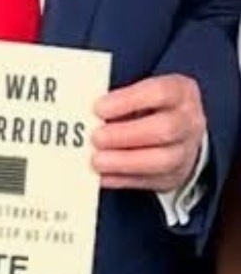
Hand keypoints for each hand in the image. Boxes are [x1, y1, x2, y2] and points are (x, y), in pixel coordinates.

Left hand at [92, 73, 204, 191]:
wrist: (178, 129)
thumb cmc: (149, 105)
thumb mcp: (140, 91)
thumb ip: (117, 98)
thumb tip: (85, 110)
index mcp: (180, 92)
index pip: (160, 92)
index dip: (128, 100)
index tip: (98, 107)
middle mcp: (189, 122)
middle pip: (165, 129)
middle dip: (126, 135)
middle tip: (96, 138)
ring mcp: (185, 151)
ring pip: (162, 161)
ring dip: (125, 162)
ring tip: (96, 160)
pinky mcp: (174, 176)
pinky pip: (150, 181)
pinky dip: (122, 179)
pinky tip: (102, 176)